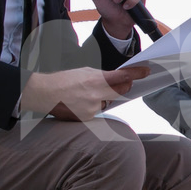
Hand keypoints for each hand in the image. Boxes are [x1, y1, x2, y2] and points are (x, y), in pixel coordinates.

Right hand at [21, 64, 149, 120]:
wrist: (44, 94)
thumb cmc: (63, 81)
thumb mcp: (84, 72)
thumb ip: (102, 76)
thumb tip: (115, 80)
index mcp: (96, 80)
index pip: (122, 76)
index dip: (136, 73)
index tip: (146, 71)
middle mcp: (97, 95)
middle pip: (121, 91)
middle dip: (124, 86)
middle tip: (124, 83)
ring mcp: (93, 108)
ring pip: (108, 101)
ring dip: (104, 97)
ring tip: (85, 93)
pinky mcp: (88, 118)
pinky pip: (98, 110)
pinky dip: (93, 105)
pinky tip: (80, 101)